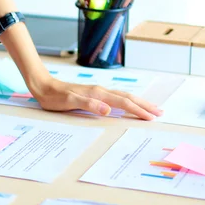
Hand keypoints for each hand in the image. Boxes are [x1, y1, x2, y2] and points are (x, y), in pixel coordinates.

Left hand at [30, 76, 162, 120]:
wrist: (44, 86)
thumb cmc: (55, 97)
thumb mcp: (69, 102)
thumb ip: (88, 104)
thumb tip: (107, 109)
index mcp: (98, 93)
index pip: (123, 103)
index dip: (138, 110)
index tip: (151, 117)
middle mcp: (101, 90)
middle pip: (128, 97)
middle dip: (144, 105)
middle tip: (159, 113)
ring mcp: (98, 91)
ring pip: (123, 96)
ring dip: (138, 102)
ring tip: (150, 108)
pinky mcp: (94, 93)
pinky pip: (116, 97)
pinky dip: (126, 101)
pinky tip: (128, 104)